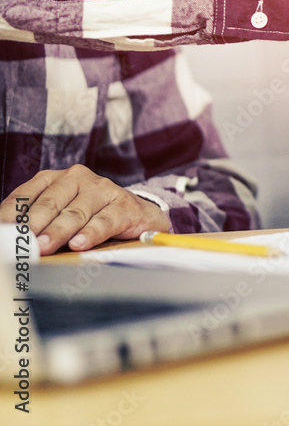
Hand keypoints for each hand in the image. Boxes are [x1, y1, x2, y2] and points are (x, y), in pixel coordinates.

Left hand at [0, 165, 169, 254]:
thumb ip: (39, 223)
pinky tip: (79, 244)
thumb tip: (13, 239)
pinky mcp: (125, 206)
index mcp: (57, 178)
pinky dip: (90, 234)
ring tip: (44, 246)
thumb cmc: (93, 216)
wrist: (139, 216)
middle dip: (34, 225)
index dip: (12, 213)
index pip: (27, 194)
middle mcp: (79, 179)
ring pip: (76, 213)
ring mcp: (103, 190)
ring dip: (58, 232)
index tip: (3, 230)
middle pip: (51, 203)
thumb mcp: (62, 215)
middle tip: (24, 242)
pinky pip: (104, 221)